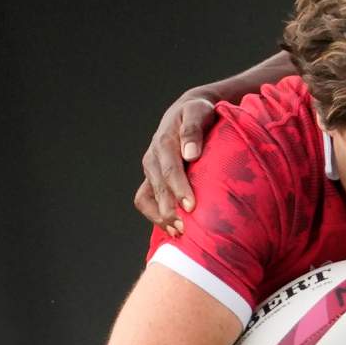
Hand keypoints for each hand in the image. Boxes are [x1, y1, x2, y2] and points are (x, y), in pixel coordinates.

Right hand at [134, 89, 218, 234]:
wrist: (189, 111)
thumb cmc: (199, 112)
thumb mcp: (198, 112)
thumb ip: (193, 131)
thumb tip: (191, 154)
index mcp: (164, 142)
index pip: (169, 169)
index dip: (179, 189)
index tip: (191, 206)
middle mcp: (153, 158)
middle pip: (157, 188)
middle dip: (170, 210)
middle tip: (186, 228)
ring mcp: (150, 170)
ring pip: (147, 198)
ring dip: (160, 217)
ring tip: (179, 233)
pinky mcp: (152, 179)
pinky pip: (147, 200)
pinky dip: (156, 216)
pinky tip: (172, 230)